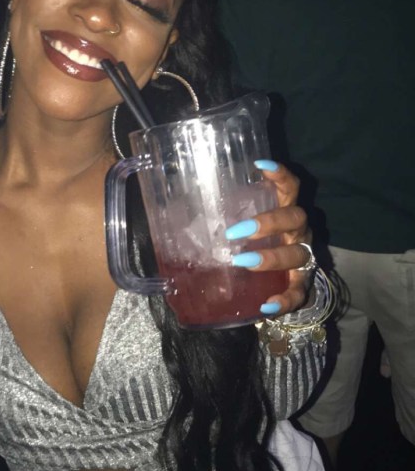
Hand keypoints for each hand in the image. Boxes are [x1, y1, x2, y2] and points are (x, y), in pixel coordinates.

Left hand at [225, 160, 311, 315]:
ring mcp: (303, 258)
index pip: (290, 187)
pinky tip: (266, 305)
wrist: (277, 282)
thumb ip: (214, 216)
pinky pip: (299, 294)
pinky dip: (284, 299)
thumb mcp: (237, 226)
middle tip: (236, 232)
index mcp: (283, 211)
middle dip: (268, 222)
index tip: (260, 165)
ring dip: (271, 257)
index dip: (280, 174)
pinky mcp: (301, 285)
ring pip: (298, 254)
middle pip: (295, 218)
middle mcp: (298, 232)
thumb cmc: (251, 245)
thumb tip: (168, 208)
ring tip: (244, 261)